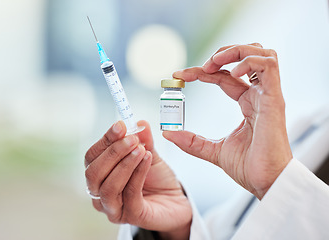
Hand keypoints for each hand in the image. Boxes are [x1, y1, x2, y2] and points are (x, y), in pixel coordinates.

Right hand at [85, 120, 191, 238]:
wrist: (177, 202)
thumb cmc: (157, 179)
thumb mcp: (148, 154)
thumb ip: (142, 140)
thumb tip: (139, 122)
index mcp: (100, 176)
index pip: (91, 157)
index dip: (104, 140)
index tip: (120, 125)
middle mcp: (100, 194)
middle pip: (93, 173)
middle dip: (112, 153)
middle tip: (132, 138)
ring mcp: (114, 208)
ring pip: (108, 187)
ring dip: (124, 164)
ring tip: (141, 149)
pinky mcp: (132, 216)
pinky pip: (130, 194)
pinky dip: (138, 173)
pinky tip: (147, 159)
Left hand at [165, 43, 292, 198]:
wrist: (266, 182)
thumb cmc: (248, 167)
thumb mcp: (212, 150)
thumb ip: (191, 140)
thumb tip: (167, 133)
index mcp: (247, 102)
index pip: (223, 76)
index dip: (201, 72)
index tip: (178, 75)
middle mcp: (258, 95)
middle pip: (245, 56)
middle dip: (221, 54)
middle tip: (200, 67)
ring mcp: (268, 95)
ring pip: (261, 53)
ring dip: (235, 51)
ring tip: (213, 64)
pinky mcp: (274, 99)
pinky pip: (268, 66)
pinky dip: (248, 62)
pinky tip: (230, 74)